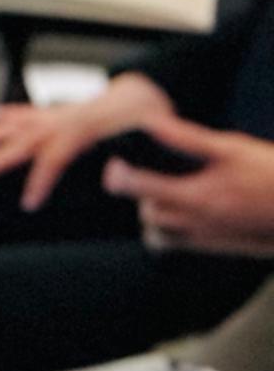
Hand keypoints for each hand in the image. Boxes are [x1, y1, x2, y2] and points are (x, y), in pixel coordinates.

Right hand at [0, 72, 174, 209]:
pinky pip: (28, 112)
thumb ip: (134, 158)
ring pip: (22, 122)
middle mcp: (69, 119)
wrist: (149, 94)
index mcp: (89, 129)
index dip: (40, 179)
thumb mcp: (151, 144)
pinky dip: (5, 113)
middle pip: (28, 137)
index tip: (28, 203)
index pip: (56, 156)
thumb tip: (114, 174)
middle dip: (1, 156)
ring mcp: (62, 113)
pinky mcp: (61, 112)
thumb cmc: (153, 123)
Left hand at [104, 110, 273, 256]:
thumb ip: (187, 139)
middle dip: (140, 195)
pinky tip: (180, 210)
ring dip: (153, 216)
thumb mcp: (231, 148)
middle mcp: (199, 223)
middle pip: (147, 214)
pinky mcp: (219, 247)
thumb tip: (150, 123)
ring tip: (162, 193)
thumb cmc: (270, 173)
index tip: (113, 164)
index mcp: (198, 197)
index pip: (143, 189)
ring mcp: (208, 239)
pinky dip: (170, 231)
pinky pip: (179, 246)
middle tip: (142, 172)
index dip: (121, 176)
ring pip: (159, 236)